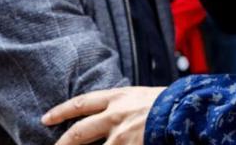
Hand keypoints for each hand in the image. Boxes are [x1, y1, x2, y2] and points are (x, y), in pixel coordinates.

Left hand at [42, 86, 164, 144]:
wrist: (189, 109)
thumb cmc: (169, 103)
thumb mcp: (141, 96)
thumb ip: (122, 104)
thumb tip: (106, 113)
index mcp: (118, 96)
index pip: (81, 103)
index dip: (61, 111)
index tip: (46, 118)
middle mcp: (115, 115)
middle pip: (79, 132)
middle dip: (62, 143)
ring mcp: (122, 135)